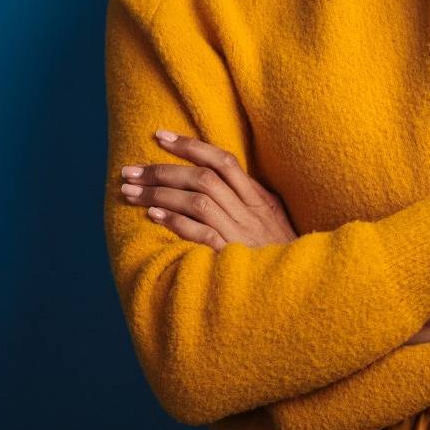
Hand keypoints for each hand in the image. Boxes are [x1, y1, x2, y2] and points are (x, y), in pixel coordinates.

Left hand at [117, 130, 298, 249]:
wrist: (299, 293)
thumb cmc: (280, 259)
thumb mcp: (272, 223)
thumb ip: (247, 201)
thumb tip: (212, 179)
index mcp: (261, 199)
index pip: (223, 160)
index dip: (190, 145)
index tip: (159, 135)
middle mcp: (251, 212)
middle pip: (203, 178)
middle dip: (162, 170)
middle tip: (129, 171)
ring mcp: (242, 235)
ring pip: (198, 201)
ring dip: (160, 194)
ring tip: (130, 192)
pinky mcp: (233, 258)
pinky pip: (202, 234)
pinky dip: (177, 222)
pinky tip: (153, 216)